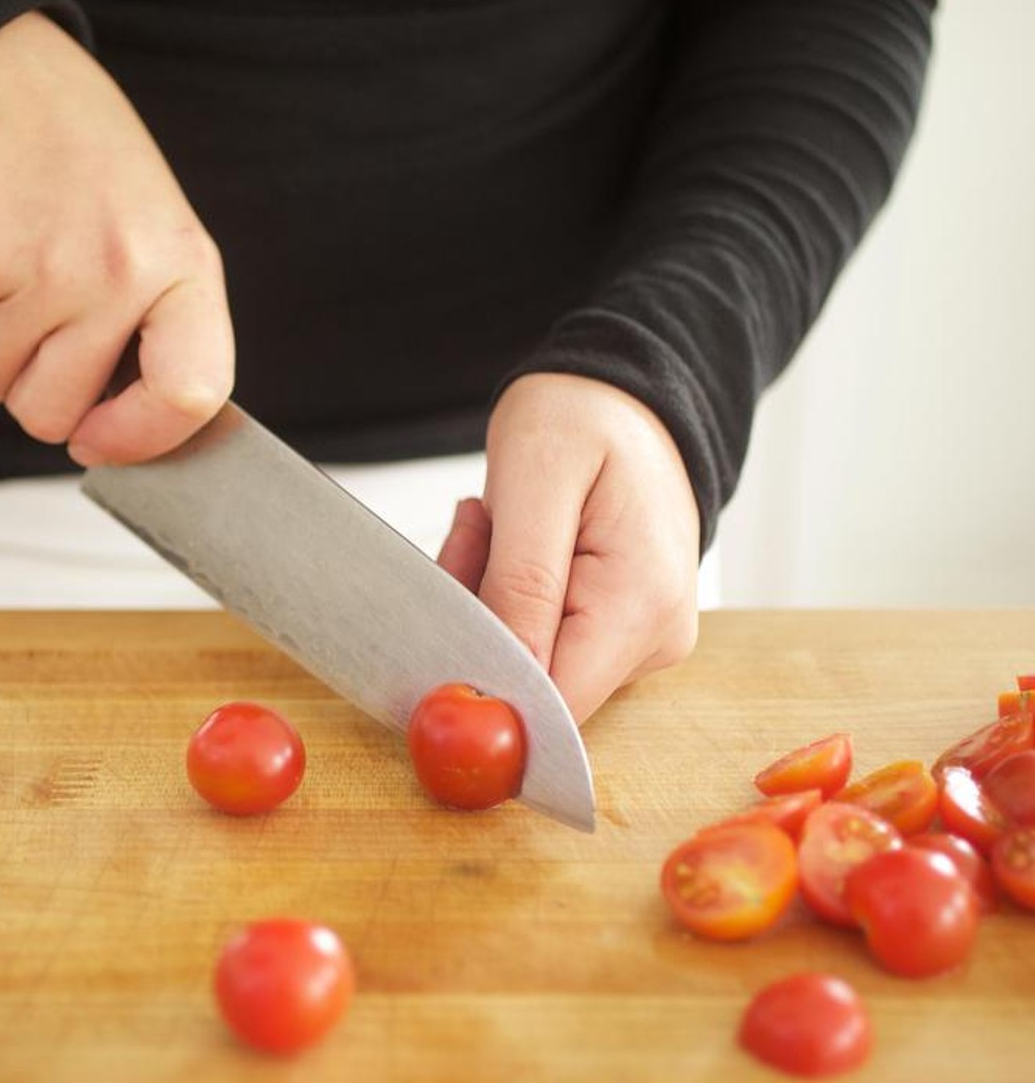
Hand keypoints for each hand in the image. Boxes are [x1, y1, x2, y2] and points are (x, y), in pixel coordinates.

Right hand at [0, 12, 232, 465]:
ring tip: (11, 279)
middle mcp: (117, 272)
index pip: (189, 394)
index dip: (141, 438)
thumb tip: (121, 440)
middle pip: (52, 414)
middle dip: (33, 390)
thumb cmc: (91, 175)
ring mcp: (38, 265)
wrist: (4, 74)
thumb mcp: (160, 241)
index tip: (99, 439)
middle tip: (41, 330)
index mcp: (184, 270)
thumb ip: (159, 335)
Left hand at [437, 374, 699, 722]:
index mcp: (643, 605)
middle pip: (533, 684)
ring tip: (496, 524)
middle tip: (475, 533)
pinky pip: (540, 639)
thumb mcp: (535, 482)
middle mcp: (656, 636)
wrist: (624, 394)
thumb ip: (519, 590)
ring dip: (488, 601)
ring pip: (528, 661)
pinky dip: (506, 597)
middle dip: (480, 621)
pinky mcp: (621, 630)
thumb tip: (497, 691)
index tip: (445, 606)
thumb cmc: (585, 416)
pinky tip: (513, 541)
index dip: (482, 678)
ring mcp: (643, 637)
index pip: (551, 705)